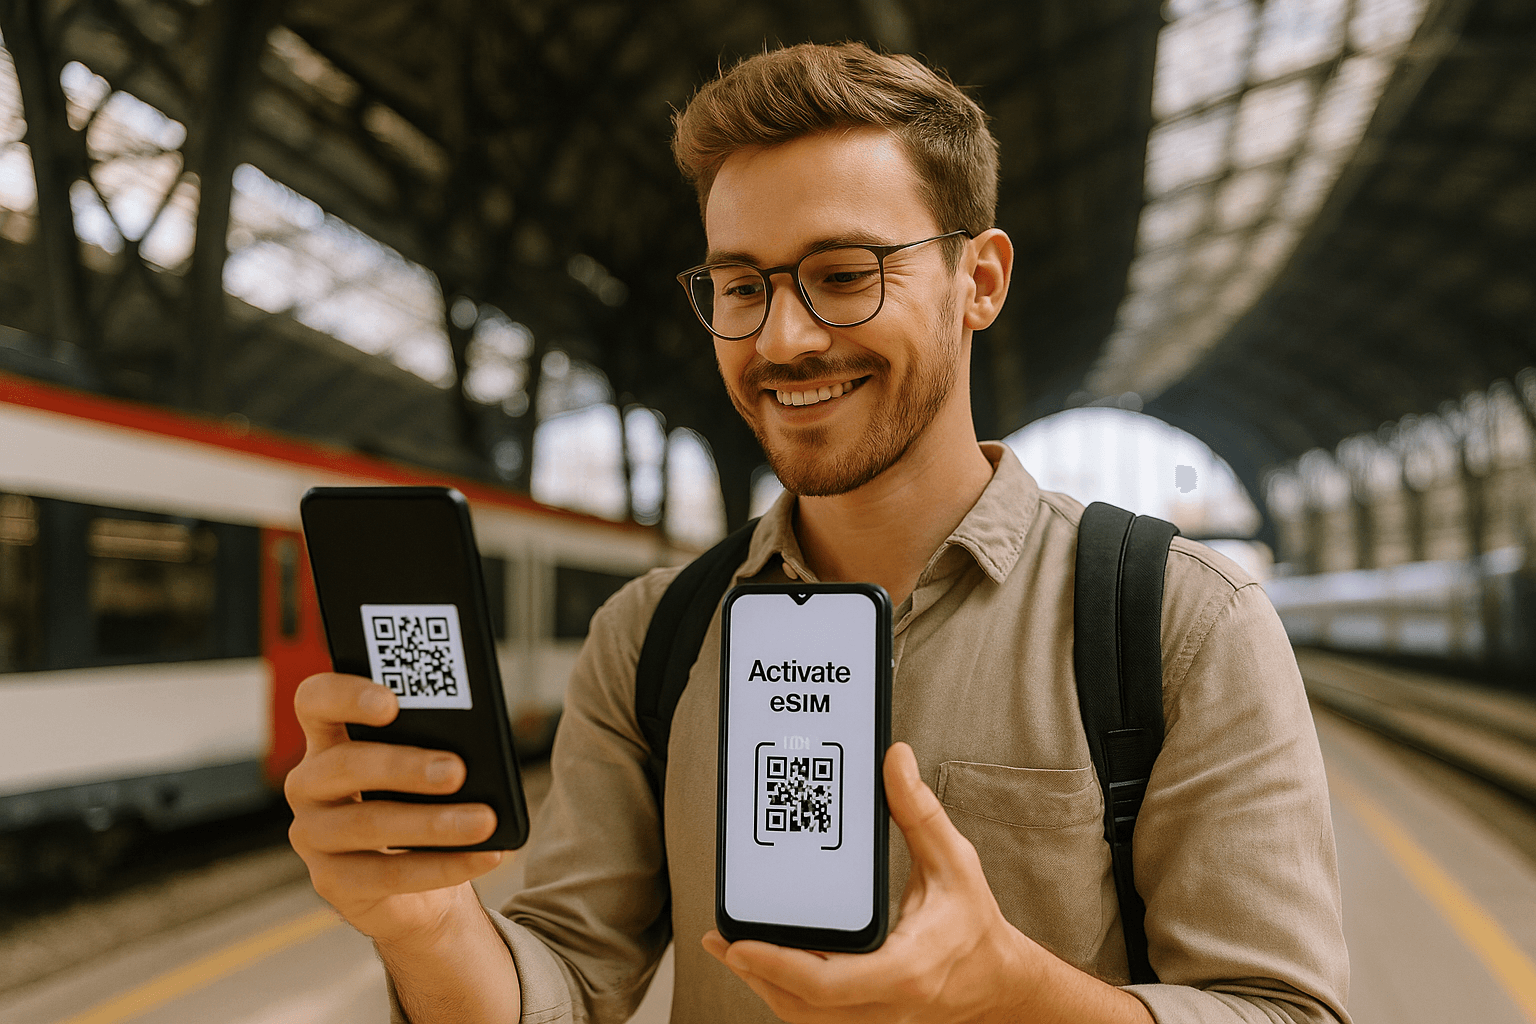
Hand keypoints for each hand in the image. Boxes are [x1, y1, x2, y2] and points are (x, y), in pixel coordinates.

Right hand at [284, 672, 501, 944]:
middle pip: (344, 765)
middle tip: (456, 770)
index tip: (391, 703)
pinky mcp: (333, 882)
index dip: (345, 696)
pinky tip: (485, 854)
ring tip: (484, 820)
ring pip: (368, 824)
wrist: (418, 886)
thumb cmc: (424, 803)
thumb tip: (478, 744)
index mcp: (329, 738)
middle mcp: (310, 783)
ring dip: (433, 822)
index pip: (315, 701)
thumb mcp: (428, 763)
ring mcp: (314, 835)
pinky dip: (444, 865)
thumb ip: (438, 743)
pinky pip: (388, 874)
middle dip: (403, 766)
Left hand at [702, 742, 1152, 1023]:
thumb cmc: (975, 924)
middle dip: (756, 973)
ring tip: (730, 948)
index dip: (779, 965)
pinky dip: (785, 991)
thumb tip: (894, 761)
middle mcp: (885, 1001)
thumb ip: (920, 812)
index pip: (829, 981)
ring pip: (805, 1016)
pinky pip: (815, 1014)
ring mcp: (874, 1016)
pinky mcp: (865, 1015)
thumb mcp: (955, 862)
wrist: (997, 979)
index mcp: (904, 968)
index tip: (740, 945)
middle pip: (803, 1005)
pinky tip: (764, 964)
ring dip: (764, 985)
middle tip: (720, 939)